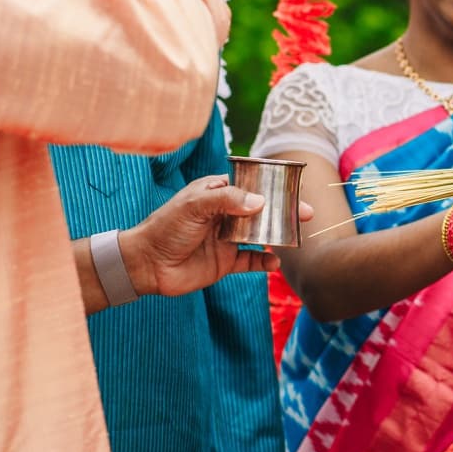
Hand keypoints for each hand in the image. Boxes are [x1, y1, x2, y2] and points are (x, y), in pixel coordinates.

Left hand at [119, 176, 314, 296]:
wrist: (146, 265)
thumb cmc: (166, 227)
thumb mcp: (195, 206)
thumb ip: (227, 200)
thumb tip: (261, 202)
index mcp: (216, 194)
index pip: (250, 186)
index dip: (272, 188)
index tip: (294, 190)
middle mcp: (225, 215)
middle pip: (261, 211)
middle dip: (284, 212)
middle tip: (306, 214)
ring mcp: (227, 239)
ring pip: (260, 235)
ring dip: (278, 236)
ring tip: (294, 238)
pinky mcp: (226, 262)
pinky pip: (252, 261)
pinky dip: (265, 262)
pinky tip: (274, 262)